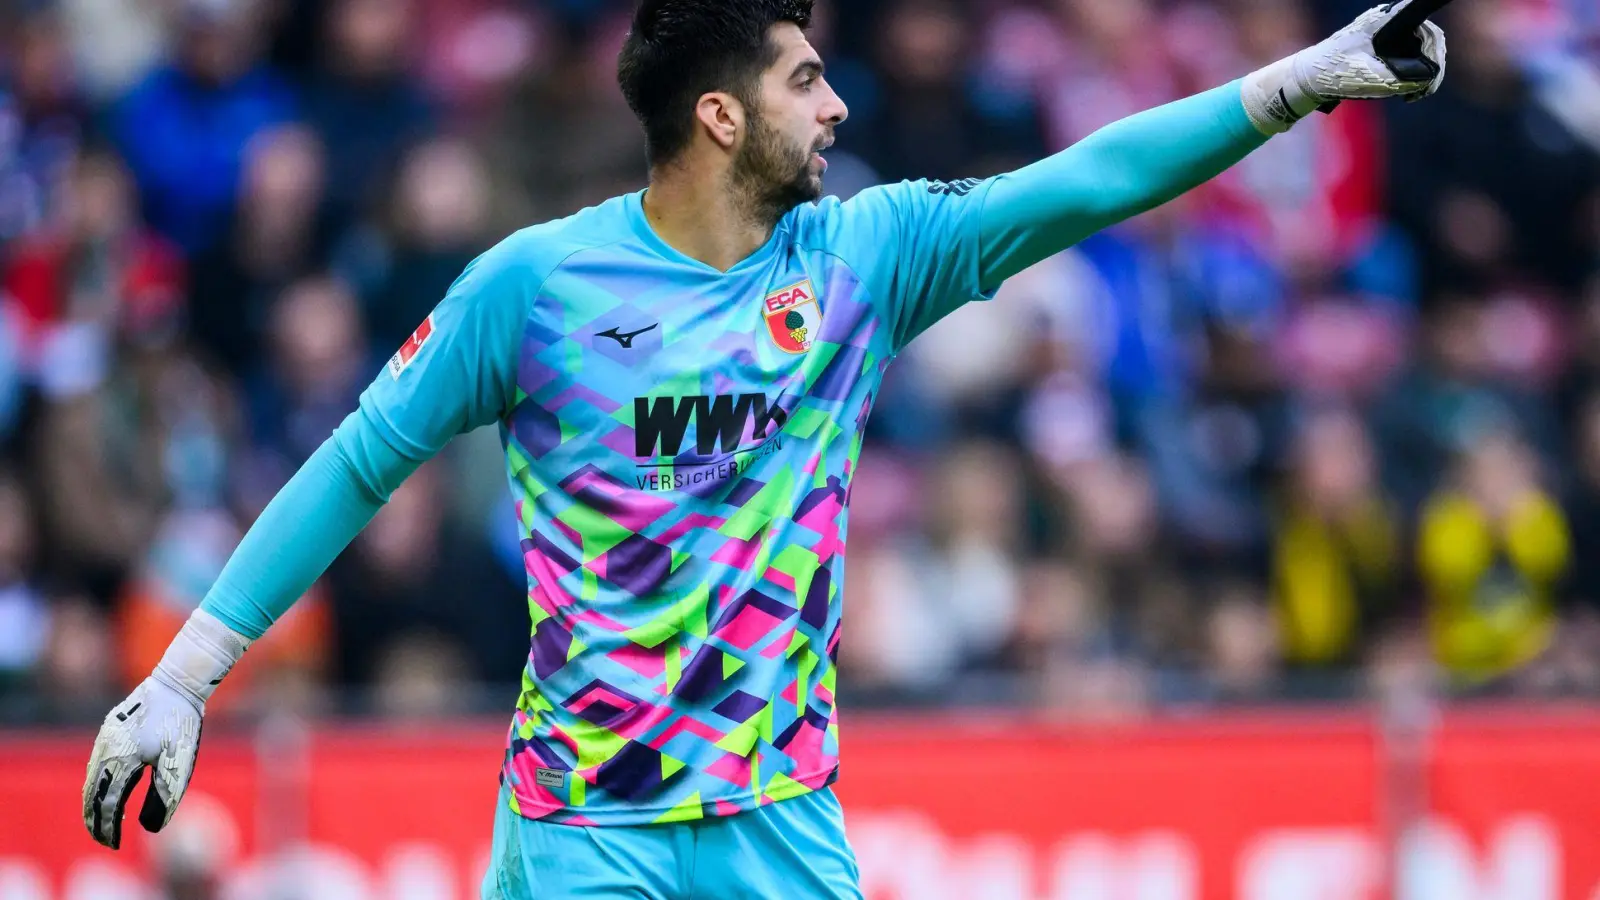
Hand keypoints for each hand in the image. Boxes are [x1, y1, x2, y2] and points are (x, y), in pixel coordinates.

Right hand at [82, 675, 203, 848]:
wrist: (178, 682)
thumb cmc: (181, 723)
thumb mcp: (178, 763)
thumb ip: (163, 796)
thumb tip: (150, 827)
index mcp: (120, 761)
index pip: (107, 804)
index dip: (108, 827)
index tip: (113, 844)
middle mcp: (105, 750)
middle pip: (91, 794)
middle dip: (96, 819)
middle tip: (104, 839)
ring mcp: (105, 738)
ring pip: (91, 778)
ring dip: (95, 802)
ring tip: (107, 820)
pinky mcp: (110, 728)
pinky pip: (97, 762)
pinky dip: (99, 782)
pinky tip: (113, 788)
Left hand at [1243, 0, 1447, 133]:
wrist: (1306, 78)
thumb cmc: (1333, 73)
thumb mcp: (1369, 77)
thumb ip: (1401, 77)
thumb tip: (1426, 78)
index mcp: (1384, 21)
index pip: (1423, 17)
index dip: (1436, 28)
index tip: (1444, 25)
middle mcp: (1387, 22)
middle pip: (1429, 37)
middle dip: (1433, 64)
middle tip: (1426, 90)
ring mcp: (1386, 34)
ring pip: (1421, 49)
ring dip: (1424, 72)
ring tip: (1415, 96)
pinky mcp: (1383, 47)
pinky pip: (1409, 56)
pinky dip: (1413, 74)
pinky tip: (1408, 93)